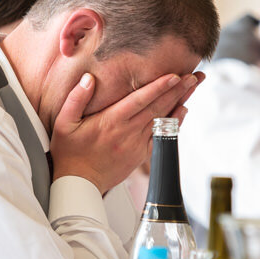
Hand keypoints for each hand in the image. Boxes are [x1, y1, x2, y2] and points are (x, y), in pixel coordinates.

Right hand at [51, 70, 202, 193]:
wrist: (79, 183)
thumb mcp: (65, 123)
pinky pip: (162, 136)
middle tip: (194, 76)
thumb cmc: (70, 152)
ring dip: (180, 102)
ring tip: (193, 86)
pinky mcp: (141, 154)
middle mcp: (128, 132)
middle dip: (178, 90)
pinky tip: (183, 110)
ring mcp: (137, 144)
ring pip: (163, 119)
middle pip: (158, 107)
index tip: (175, 76)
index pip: (140, 100)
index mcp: (111, 122)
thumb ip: (76, 99)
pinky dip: (175, 122)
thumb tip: (89, 79)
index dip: (159, 87)